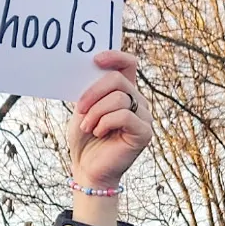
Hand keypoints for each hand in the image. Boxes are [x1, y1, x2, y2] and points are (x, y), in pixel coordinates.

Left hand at [67, 50, 150, 195]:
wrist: (87, 169)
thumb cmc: (85, 140)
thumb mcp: (84, 108)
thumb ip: (91, 89)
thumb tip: (90, 68)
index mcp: (125, 92)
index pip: (128, 64)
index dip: (115, 56)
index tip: (95, 60)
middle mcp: (138, 101)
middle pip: (117, 80)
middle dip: (93, 92)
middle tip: (80, 109)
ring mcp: (144, 117)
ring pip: (119, 98)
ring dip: (96, 112)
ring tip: (88, 126)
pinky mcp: (144, 133)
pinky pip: (124, 115)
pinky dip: (105, 122)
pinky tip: (98, 132)